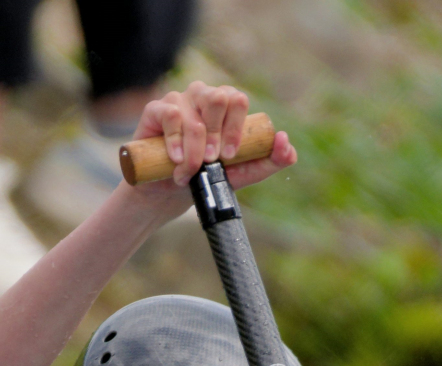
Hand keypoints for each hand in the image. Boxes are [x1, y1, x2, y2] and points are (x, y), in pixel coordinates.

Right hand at [133, 81, 297, 188]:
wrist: (167, 193)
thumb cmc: (206, 177)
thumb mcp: (243, 173)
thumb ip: (271, 160)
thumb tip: (285, 142)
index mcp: (226, 104)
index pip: (238, 100)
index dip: (236, 129)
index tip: (229, 156)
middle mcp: (203, 96)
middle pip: (219, 98)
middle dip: (216, 136)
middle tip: (210, 162)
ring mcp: (178, 100)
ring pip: (195, 116)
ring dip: (194, 150)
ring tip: (187, 172)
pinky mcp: (155, 110)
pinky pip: (170, 115)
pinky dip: (175, 140)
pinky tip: (175, 159)